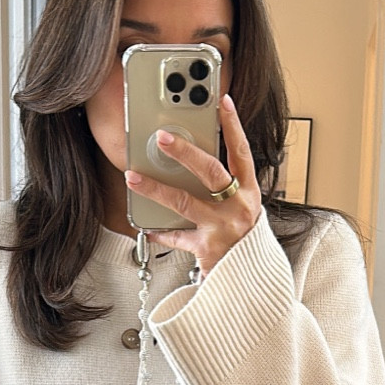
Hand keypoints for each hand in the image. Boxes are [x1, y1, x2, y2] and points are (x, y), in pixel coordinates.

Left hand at [124, 93, 261, 275]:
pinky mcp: (209, 249)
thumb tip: (191, 163)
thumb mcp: (240, 210)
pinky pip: (178, 237)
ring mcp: (224, 228)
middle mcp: (239, 207)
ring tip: (133, 177)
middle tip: (164, 136)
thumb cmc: (242, 241)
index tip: (222, 102)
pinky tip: (146, 227)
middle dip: (186, 152)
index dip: (233, 126)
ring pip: (185, 202)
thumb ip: (223, 189)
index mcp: (249, 192)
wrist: (252, 282)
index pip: (241, 152)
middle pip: (211, 172)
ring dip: (156, 188)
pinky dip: (160, 232)